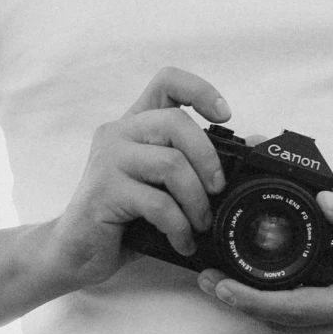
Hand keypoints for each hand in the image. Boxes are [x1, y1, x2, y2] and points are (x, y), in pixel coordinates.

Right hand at [46, 67, 230, 289]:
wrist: (78, 251)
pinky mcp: (103, 191)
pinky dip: (179, 227)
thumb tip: (254, 143)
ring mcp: (108, 160)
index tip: (225, 115)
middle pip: (176, 121)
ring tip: (200, 223)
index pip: (167, 82)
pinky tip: (182, 241)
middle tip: (217, 189)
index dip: (201, 91)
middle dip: (208, 158)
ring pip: (171, 163)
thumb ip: (196, 166)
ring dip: (196, 200)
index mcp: (135, 125)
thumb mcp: (165, 187)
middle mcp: (119, 133)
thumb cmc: (125, 218)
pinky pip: (158, 203)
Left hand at [196, 191, 332, 333]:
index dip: (247, 298)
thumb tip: (322, 197)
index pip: (289, 309)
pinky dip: (289, 321)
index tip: (218, 284)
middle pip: (281, 325)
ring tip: (230, 286)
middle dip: (243, 303)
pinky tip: (274, 300)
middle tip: (210, 279)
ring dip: (262, 313)